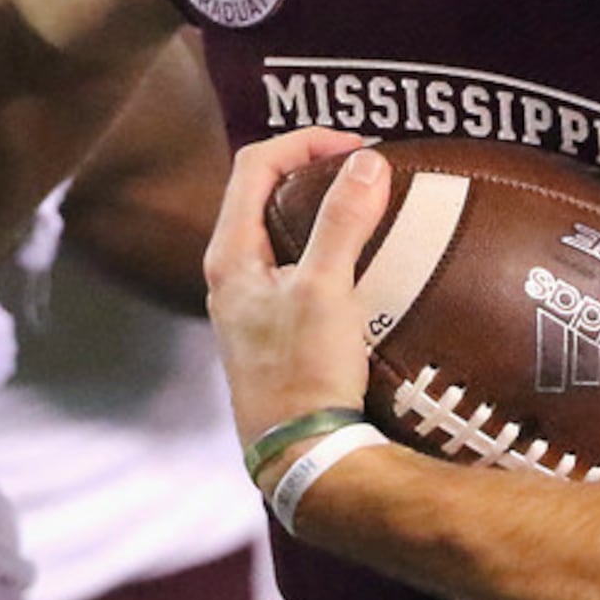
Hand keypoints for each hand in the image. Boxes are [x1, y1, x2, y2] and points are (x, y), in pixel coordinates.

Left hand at [204, 128, 385, 452]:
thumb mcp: (324, 290)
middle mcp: (231, 274)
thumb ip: (342, 222)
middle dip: (313, 168)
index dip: (304, 141)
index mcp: (229, 254)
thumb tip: (366, 161)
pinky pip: (298, 267)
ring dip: (321, 210)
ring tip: (369, 205)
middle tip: (365, 168)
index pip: (254, 165)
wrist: (303, 457)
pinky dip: (327, 248)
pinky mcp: (275, 329)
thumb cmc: (303, 374)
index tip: (358, 146)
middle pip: (264, 193)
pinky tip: (364, 261)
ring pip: (282, 232)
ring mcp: (251, 304)